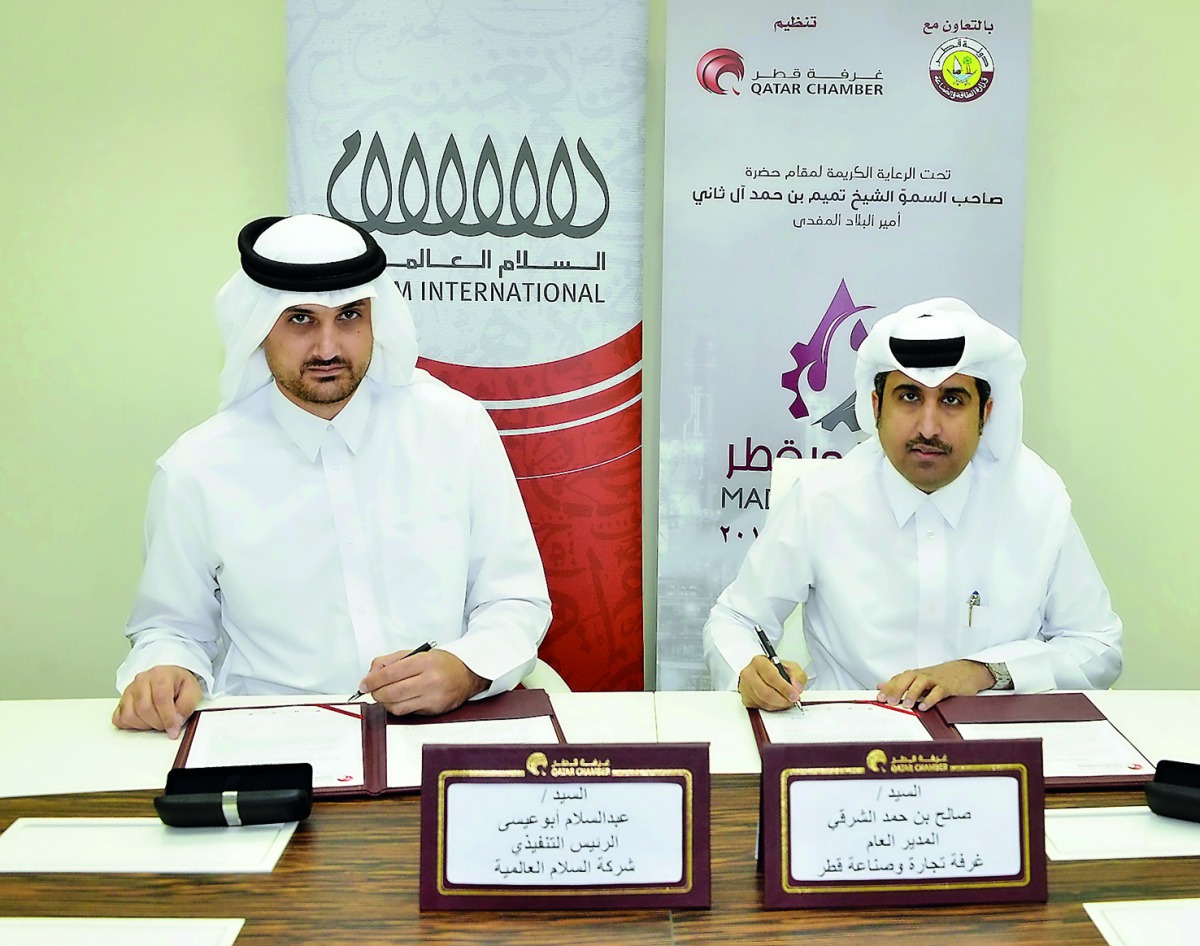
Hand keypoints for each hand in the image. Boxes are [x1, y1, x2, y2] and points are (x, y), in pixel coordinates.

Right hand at [112, 665, 201, 738]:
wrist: (170, 678)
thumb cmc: (180, 684)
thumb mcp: (193, 690)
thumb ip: (187, 705)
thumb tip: (176, 721)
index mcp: (160, 675)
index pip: (160, 698)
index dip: (167, 718)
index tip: (174, 730)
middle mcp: (142, 680)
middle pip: (144, 708)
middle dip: (157, 723)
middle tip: (167, 725)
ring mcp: (129, 690)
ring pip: (129, 715)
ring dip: (144, 725)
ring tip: (156, 721)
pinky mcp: (121, 701)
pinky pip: (119, 719)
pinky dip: (130, 725)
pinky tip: (143, 721)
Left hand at [359, 648, 488, 715]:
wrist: (467, 673)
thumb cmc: (441, 663)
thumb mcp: (416, 653)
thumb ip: (390, 661)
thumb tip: (371, 675)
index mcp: (424, 662)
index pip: (390, 674)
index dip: (372, 681)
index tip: (364, 684)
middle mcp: (430, 680)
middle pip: (391, 692)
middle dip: (376, 693)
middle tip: (372, 690)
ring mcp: (433, 697)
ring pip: (397, 707)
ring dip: (385, 703)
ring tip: (385, 695)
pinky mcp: (434, 710)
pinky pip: (408, 713)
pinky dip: (399, 707)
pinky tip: (400, 700)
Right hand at [738, 654, 807, 710]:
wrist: (763, 674)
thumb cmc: (776, 670)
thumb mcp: (791, 667)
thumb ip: (798, 676)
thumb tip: (797, 688)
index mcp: (759, 662)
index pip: (771, 677)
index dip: (784, 688)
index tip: (794, 695)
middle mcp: (749, 674)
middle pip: (766, 692)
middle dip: (782, 700)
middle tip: (792, 701)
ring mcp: (745, 687)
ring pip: (763, 702)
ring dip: (778, 705)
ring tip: (786, 701)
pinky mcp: (745, 699)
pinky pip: (760, 708)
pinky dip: (772, 708)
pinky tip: (777, 702)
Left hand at [876, 659, 994, 710]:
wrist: (966, 671)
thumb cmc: (941, 676)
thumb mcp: (919, 678)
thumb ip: (900, 683)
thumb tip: (880, 686)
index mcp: (915, 674)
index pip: (898, 679)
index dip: (888, 688)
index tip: (879, 698)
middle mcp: (923, 675)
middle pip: (907, 678)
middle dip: (897, 689)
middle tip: (890, 701)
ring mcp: (936, 680)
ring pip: (921, 682)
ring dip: (912, 693)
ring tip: (907, 705)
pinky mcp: (948, 686)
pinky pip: (938, 691)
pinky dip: (930, 699)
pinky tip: (924, 707)